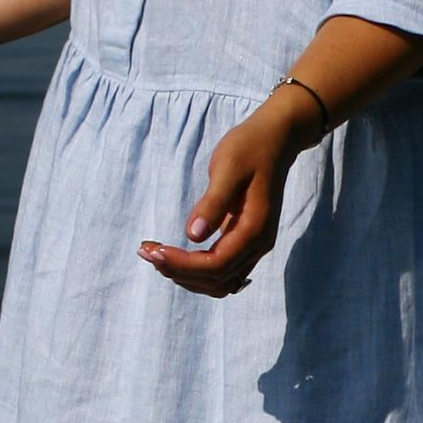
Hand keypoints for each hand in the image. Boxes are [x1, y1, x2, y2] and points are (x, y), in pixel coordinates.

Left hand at [138, 88, 315, 296]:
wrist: (275, 140)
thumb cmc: (249, 148)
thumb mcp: (227, 168)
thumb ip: (213, 202)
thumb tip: (193, 236)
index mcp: (255, 229)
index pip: (216, 264)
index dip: (183, 264)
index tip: (155, 250)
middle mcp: (258, 245)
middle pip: (216, 280)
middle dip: (179, 272)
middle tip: (147, 252)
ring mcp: (254, 247)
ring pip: (220, 283)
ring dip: (187, 276)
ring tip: (156, 256)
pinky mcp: (246, 243)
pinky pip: (223, 272)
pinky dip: (198, 272)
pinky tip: (176, 258)